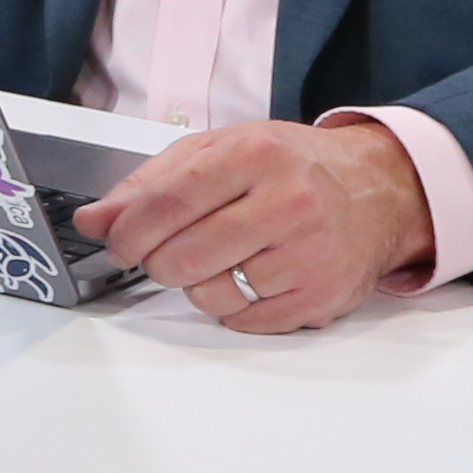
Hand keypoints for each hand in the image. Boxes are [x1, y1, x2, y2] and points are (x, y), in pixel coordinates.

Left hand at [79, 117, 430, 334]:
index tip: (116, 241)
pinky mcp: (322, 296)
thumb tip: (95, 220)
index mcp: (255, 155)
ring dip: (198, 285)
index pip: (168, 203)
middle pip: (183, 257)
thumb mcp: (219, 151)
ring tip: (220, 258)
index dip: (128, 231)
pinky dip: (232, 306)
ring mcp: (310, 254)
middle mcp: (289, 202)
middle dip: (158, 262)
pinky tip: (251, 276)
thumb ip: (150, 184)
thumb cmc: (288, 168)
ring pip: (210, 295)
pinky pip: (245, 321)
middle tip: (167, 252)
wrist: (377, 190)